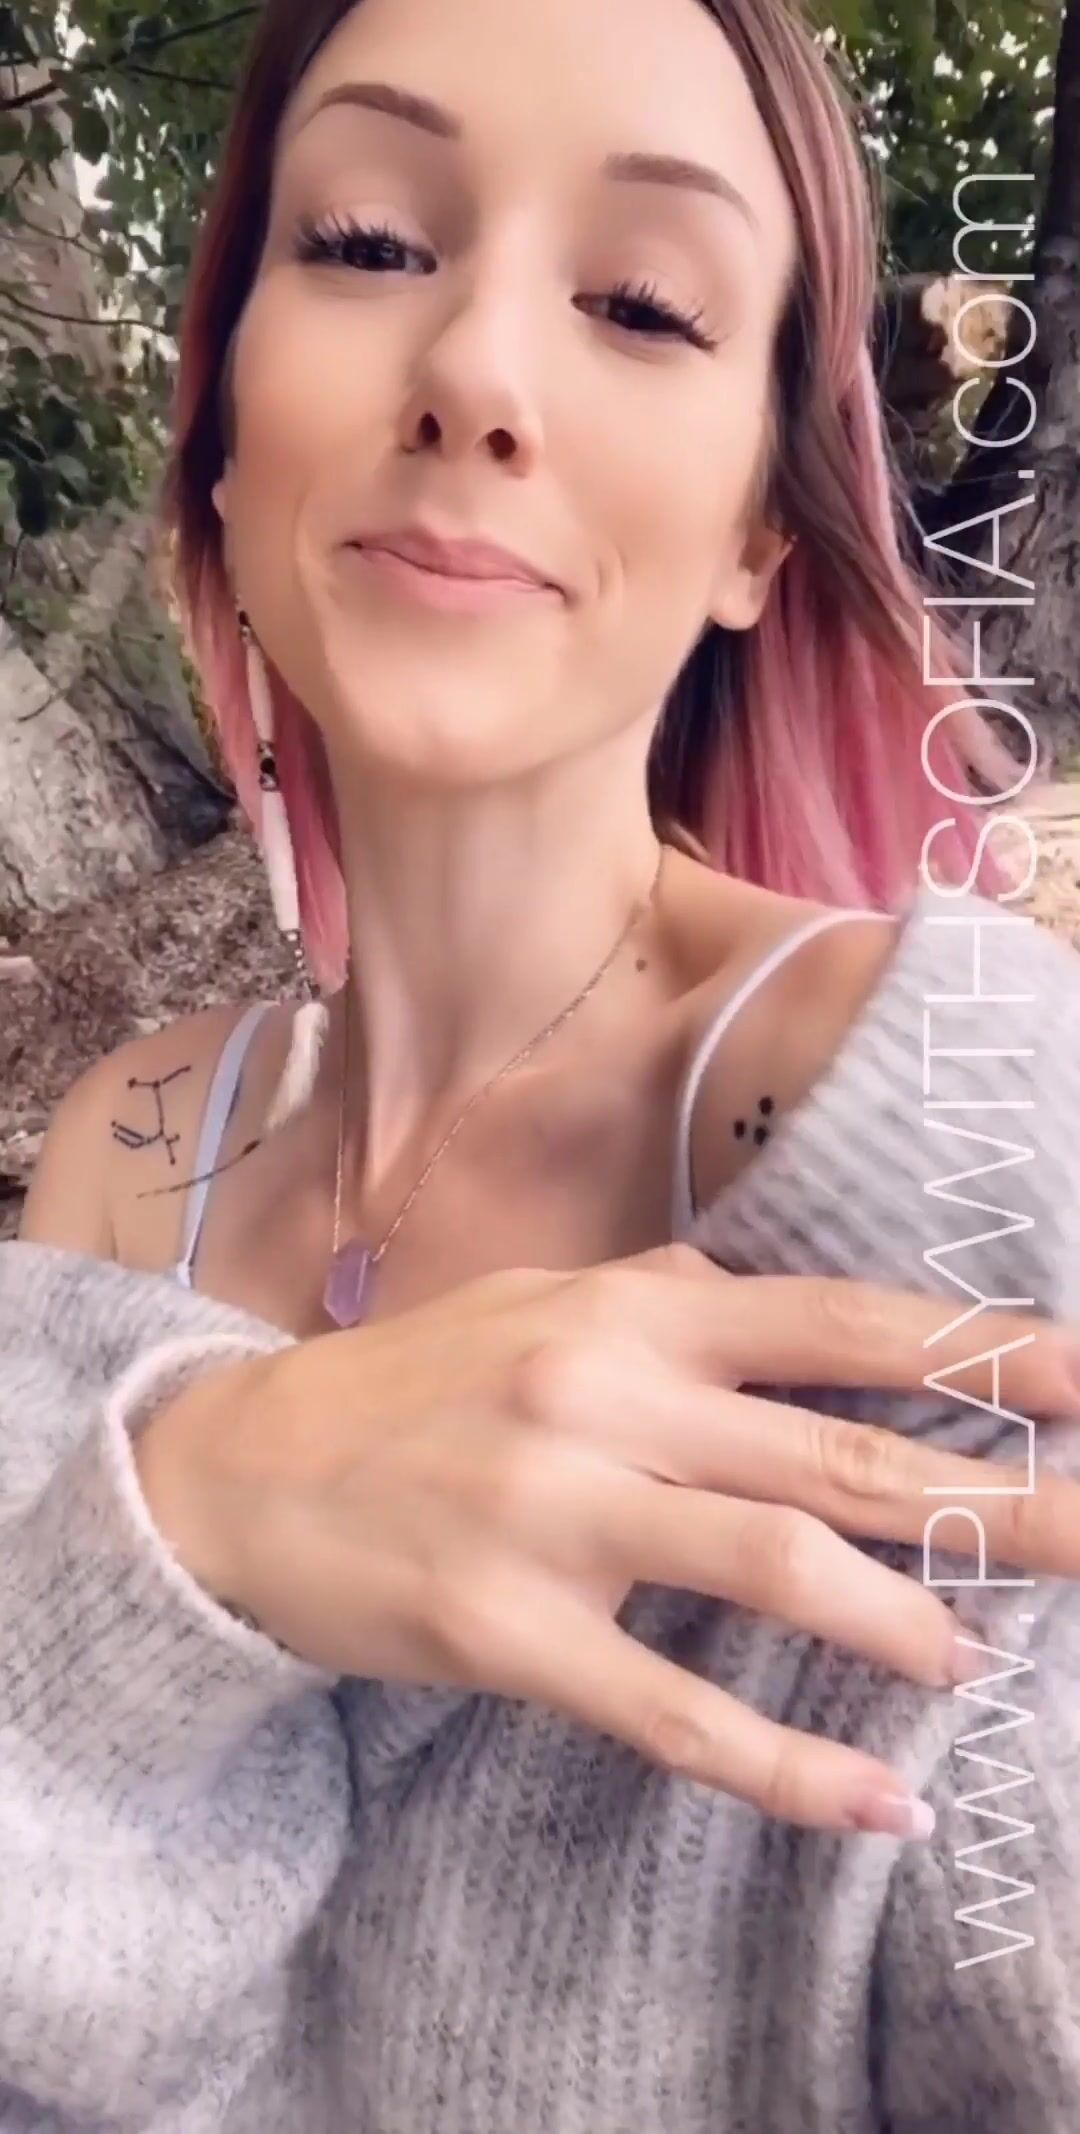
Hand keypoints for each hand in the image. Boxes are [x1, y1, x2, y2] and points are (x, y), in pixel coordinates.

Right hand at [135, 1246, 1079, 1833]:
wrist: (240, 1472)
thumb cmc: (410, 1386)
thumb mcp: (537, 1304)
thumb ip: (664, 1298)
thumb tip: (786, 1306)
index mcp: (626, 1311)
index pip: (831, 1324)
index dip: (966, 1352)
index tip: (1077, 1377)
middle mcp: (604, 1399)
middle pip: (838, 1455)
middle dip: (990, 1498)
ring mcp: (556, 1517)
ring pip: (772, 1566)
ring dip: (901, 1621)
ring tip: (981, 1656)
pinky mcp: (509, 1635)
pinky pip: (674, 1712)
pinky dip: (785, 1764)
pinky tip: (874, 1802)